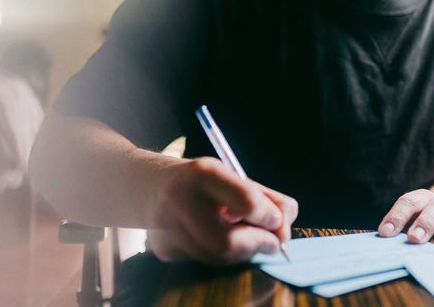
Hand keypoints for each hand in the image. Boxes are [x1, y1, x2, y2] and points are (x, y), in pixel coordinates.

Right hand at [146, 157, 297, 264]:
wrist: (149, 185)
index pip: (246, 201)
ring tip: (242, 233)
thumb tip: (283, 229)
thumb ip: (266, 199)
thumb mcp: (234, 177)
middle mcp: (179, 200)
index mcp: (203, 173)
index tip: (277, 221)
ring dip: (242, 251)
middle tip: (272, 242)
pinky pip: (205, 260)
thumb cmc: (203, 181)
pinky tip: (212, 235)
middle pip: (227, 243)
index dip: (269, 217)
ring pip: (218, 257)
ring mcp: (167, 229)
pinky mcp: (164, 249)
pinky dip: (219, 252)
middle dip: (257, 245)